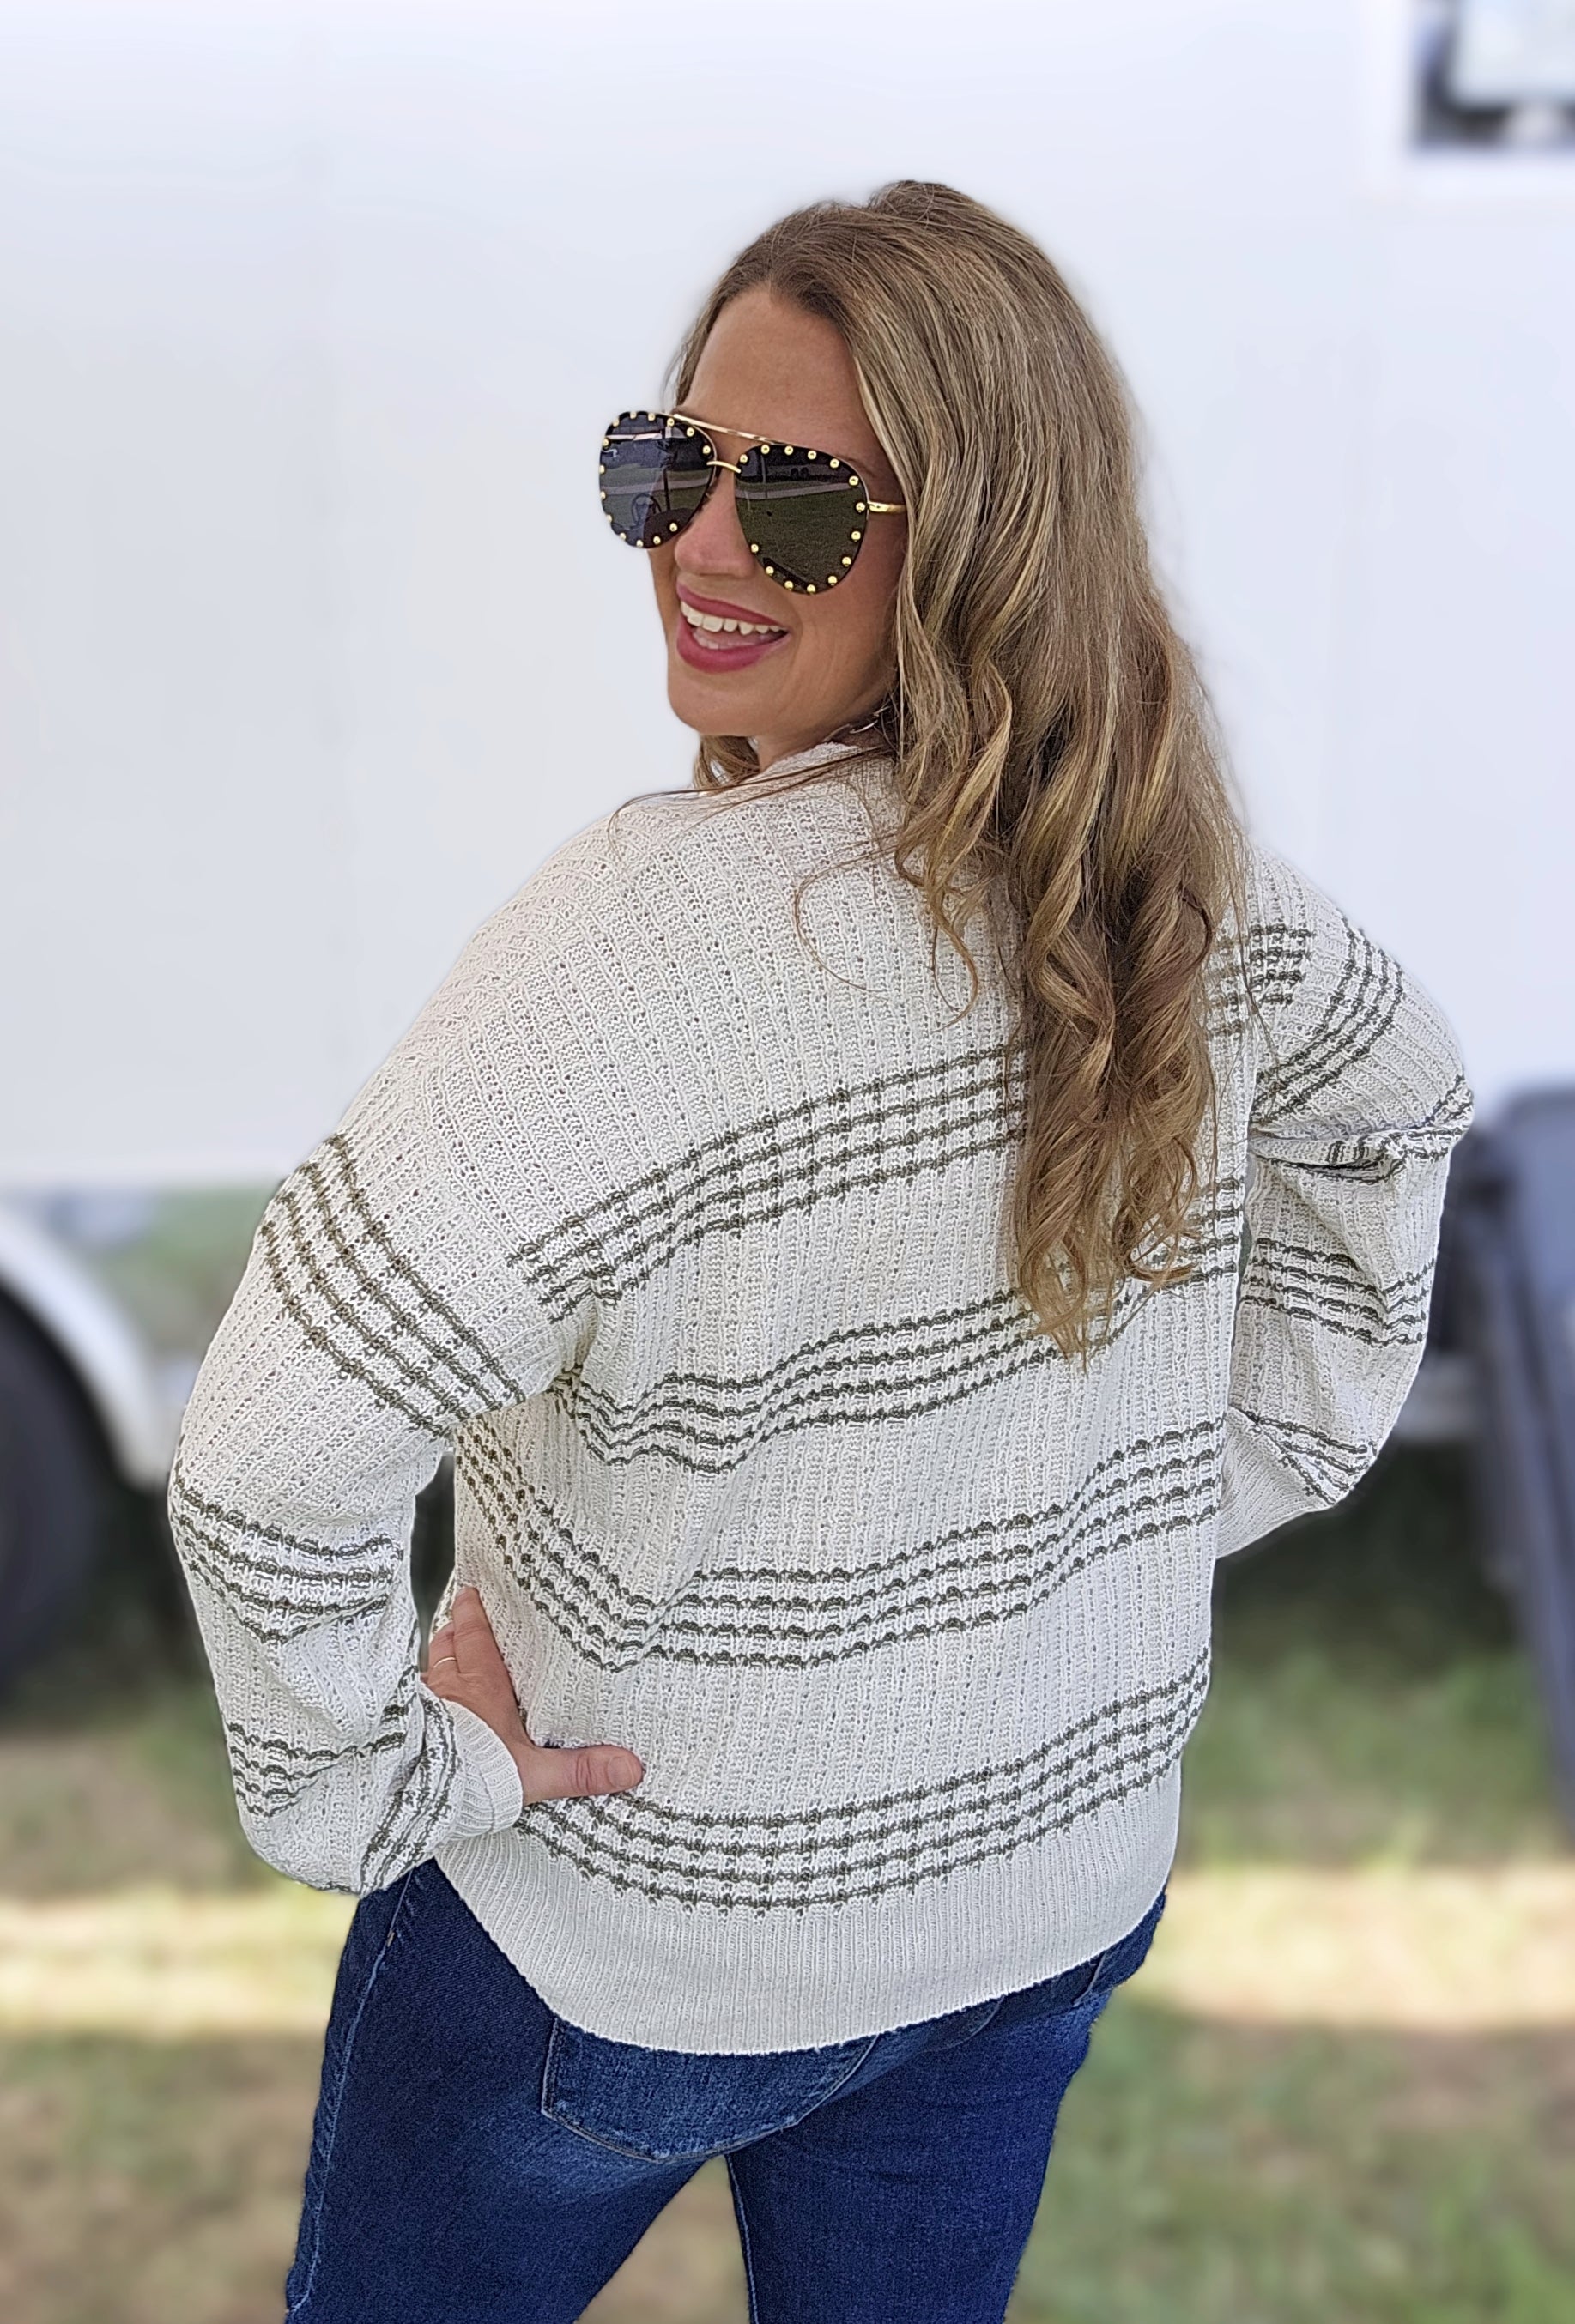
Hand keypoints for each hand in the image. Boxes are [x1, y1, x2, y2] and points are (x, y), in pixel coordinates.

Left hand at [423, 1584, 643, 1802]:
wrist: (422, 1795)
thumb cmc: (475, 1776)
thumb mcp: (536, 1772)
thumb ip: (581, 1768)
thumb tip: (626, 1766)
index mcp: (483, 1685)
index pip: (476, 1635)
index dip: (475, 1612)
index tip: (475, 1591)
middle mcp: (450, 1688)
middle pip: (448, 1645)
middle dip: (455, 1629)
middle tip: (460, 1617)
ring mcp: (426, 1707)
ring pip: (429, 1670)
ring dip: (436, 1661)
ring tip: (443, 1655)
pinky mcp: (408, 1729)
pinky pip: (413, 1701)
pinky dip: (419, 1696)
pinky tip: (421, 1706)